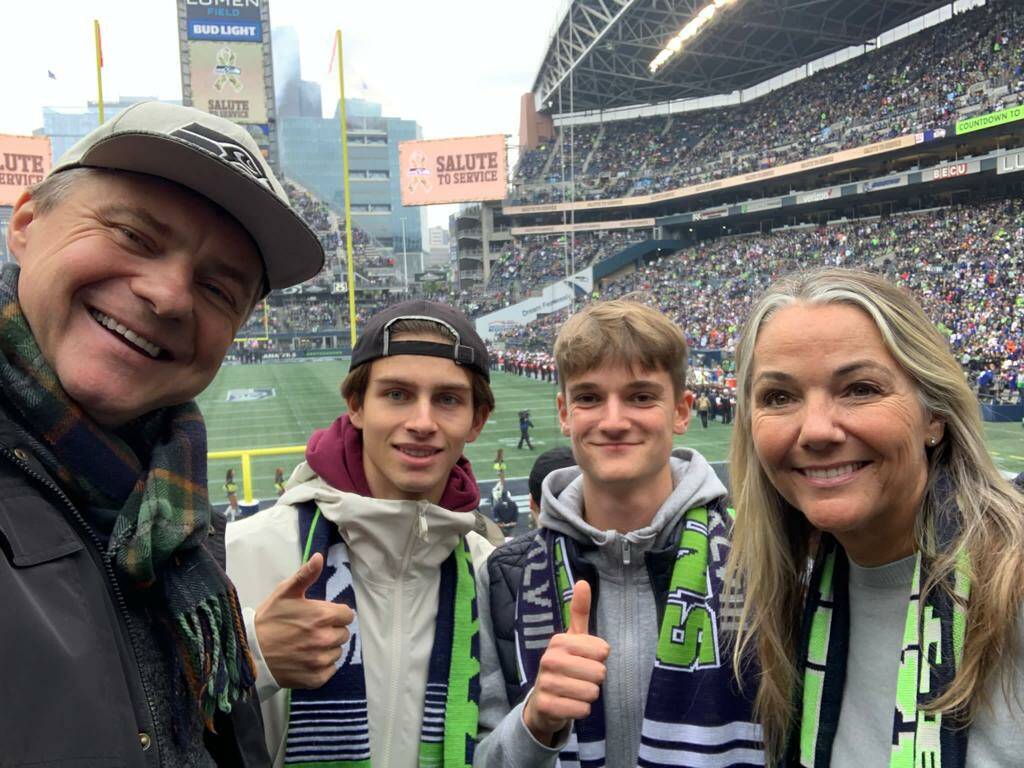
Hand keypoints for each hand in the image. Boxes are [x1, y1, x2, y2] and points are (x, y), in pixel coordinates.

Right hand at [254, 553, 354, 688]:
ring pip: (337, 652)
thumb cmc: (268, 620)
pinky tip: (306, 659)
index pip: (347, 615)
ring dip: (328, 648)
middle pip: (344, 633)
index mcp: (322, 616)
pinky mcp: (315, 678)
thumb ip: (305, 575)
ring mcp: (320, 660)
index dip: (336, 614)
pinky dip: (322, 666)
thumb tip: (319, 557)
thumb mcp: (284, 593)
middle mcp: (325, 639)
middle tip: (313, 630)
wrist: (248, 653)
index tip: (323, 616)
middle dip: (332, 630)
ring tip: (308, 645)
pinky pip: (330, 670)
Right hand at [523, 580, 608, 744]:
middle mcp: (549, 659)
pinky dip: (581, 710)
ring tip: (575, 692)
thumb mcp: (573, 638)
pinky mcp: (546, 706)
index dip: (599, 659)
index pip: (603, 651)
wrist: (543, 701)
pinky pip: (582, 710)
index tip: (585, 660)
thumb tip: (583, 581)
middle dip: (595, 680)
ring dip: (588, 695)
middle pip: (599, 673)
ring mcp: (546, 683)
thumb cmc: (565, 665)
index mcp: (559, 641)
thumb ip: (580, 611)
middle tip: (580, 678)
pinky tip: (569, 705)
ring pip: (592, 692)